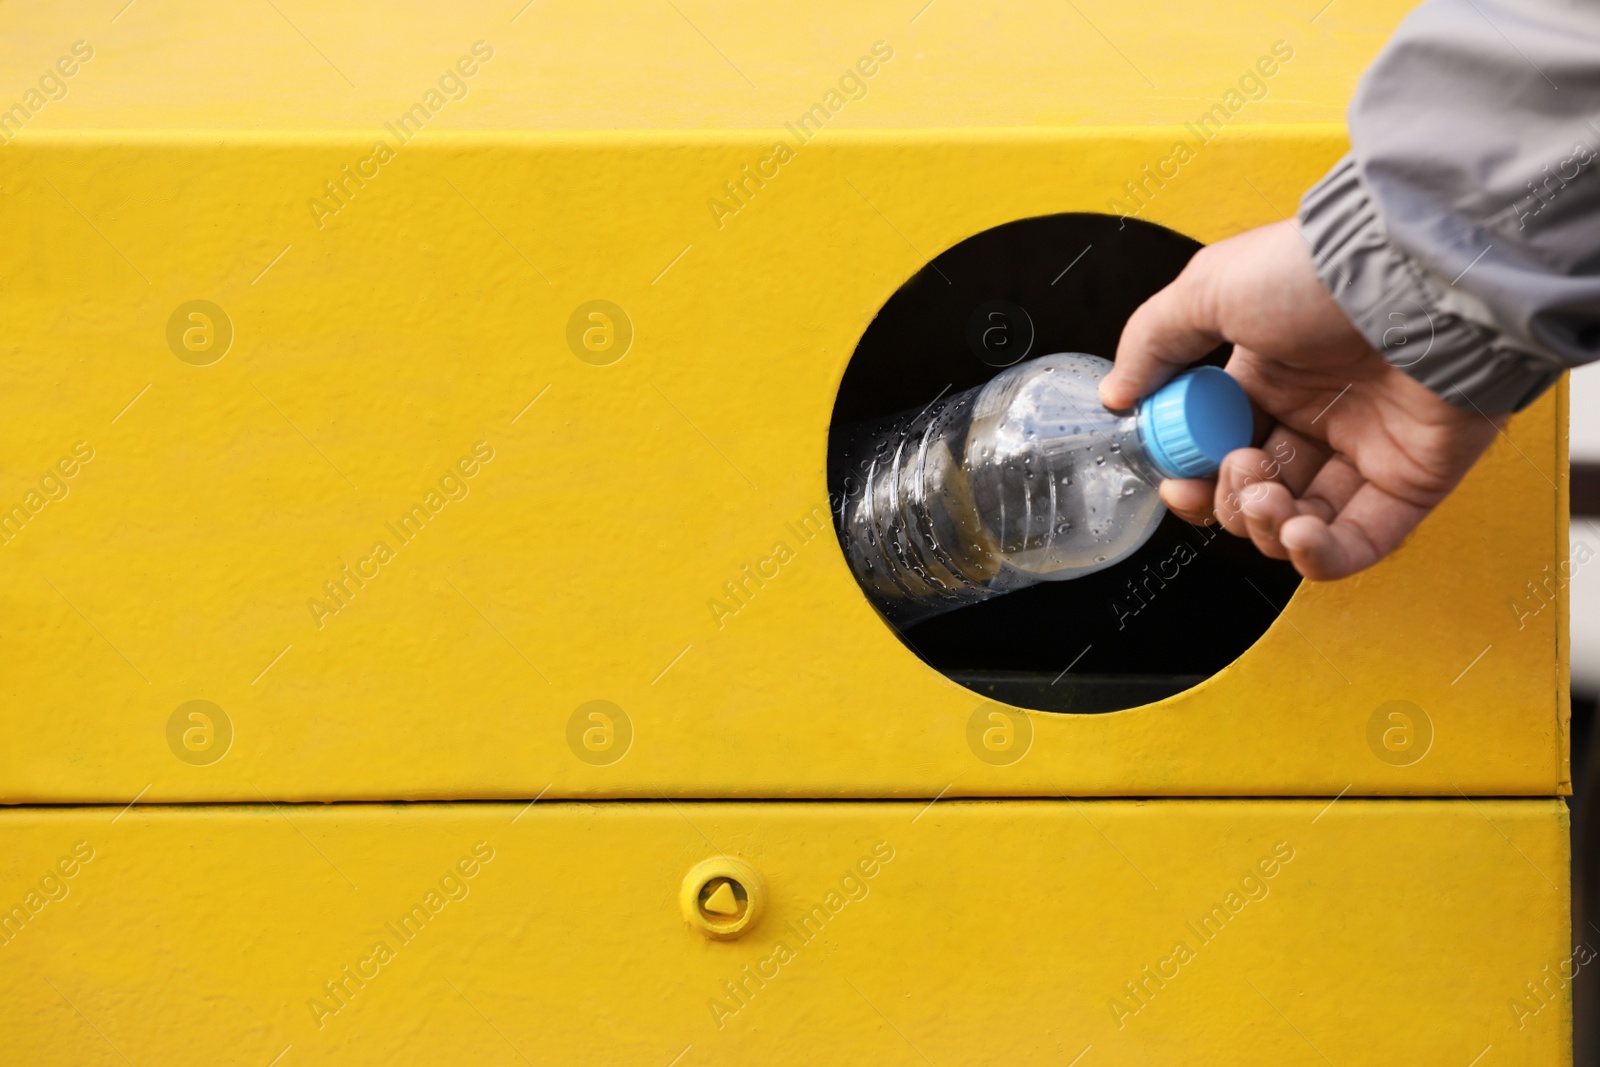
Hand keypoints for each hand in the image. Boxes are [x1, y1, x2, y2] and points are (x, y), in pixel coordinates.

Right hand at [1100, 219, 1501, 580]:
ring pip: (1297, 527)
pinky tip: (1296, 534)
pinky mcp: (1411, 484)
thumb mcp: (1209, 288)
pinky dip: (1319, 557)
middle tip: (1229, 473)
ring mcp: (1366, 452)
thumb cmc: (1318, 273)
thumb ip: (1152, 343)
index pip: (1217, 447)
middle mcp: (1318, 416)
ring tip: (1263, 497)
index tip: (1177, 477)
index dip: (1193, 473)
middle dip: (1227, 501)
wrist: (1413, 279)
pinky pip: (1359, 545)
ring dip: (1264, 528)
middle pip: (1253, 494)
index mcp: (1270, 376)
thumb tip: (1117, 394)